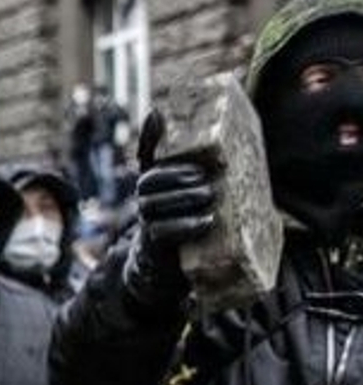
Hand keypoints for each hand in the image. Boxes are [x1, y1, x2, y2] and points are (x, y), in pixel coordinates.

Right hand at [124, 111, 217, 307]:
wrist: (166, 272)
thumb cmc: (190, 228)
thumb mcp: (200, 199)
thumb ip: (210, 175)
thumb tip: (238, 151)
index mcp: (156, 185)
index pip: (148, 155)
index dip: (150, 135)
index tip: (157, 112)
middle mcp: (146, 201)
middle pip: (148, 182)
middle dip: (174, 176)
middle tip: (203, 176)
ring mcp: (147, 223)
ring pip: (152, 205)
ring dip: (180, 198)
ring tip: (207, 196)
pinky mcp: (154, 247)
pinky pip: (160, 232)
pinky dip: (183, 226)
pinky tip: (205, 222)